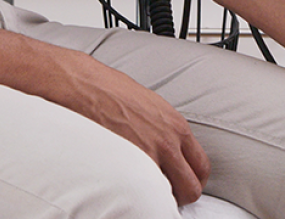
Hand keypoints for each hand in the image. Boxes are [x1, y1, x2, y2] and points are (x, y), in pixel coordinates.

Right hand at [65, 55, 210, 204]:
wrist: (83, 86)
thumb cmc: (110, 90)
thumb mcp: (150, 104)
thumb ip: (165, 129)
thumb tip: (170, 148)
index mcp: (176, 126)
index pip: (201, 166)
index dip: (193, 179)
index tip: (183, 182)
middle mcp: (167, 144)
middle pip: (190, 188)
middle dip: (181, 195)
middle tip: (166, 195)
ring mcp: (146, 157)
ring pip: (168, 197)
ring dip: (159, 198)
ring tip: (145, 193)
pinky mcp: (125, 167)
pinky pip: (141, 193)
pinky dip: (138, 196)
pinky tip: (128, 189)